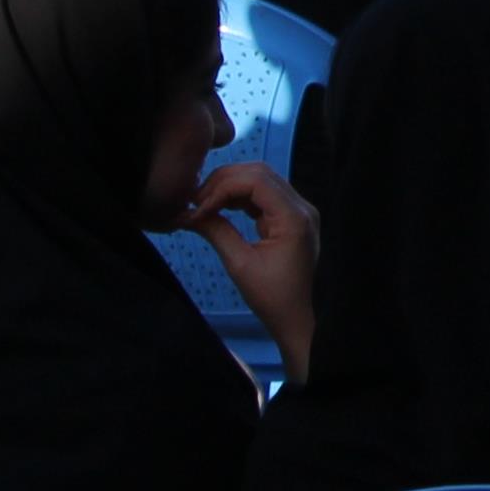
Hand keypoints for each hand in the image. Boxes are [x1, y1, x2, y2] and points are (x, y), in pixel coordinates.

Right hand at [182, 160, 318, 374]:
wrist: (298, 316)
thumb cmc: (271, 297)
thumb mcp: (239, 265)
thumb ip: (217, 232)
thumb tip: (187, 214)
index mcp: (294, 217)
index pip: (257, 180)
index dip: (222, 187)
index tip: (197, 207)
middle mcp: (301, 206)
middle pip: (260, 174)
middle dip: (224, 182)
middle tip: (195, 201)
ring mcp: (299, 210)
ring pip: (262, 181)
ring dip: (231, 187)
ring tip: (203, 204)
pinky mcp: (292, 217)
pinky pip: (265, 196)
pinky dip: (241, 197)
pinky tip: (219, 207)